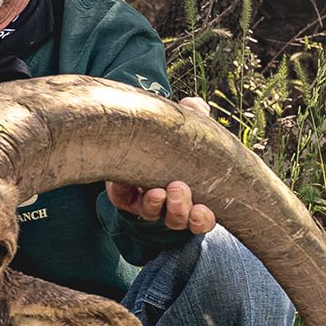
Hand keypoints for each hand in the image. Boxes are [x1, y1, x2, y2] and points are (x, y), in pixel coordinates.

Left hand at [104, 97, 218, 234]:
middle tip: (177, 188)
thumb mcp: (188, 129)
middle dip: (179, 207)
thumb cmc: (174, 139)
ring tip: (156, 191)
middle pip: (177, 219)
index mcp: (193, 197)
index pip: (202, 219)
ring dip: (156, 204)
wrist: (138, 136)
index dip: (202, 219)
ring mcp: (145, 202)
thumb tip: (195, 106)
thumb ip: (195, 117)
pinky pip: (125, 201)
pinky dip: (127, 192)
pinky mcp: (122, 195)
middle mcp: (170, 205)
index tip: (203, 209)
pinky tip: (129, 183)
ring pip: (153, 213)